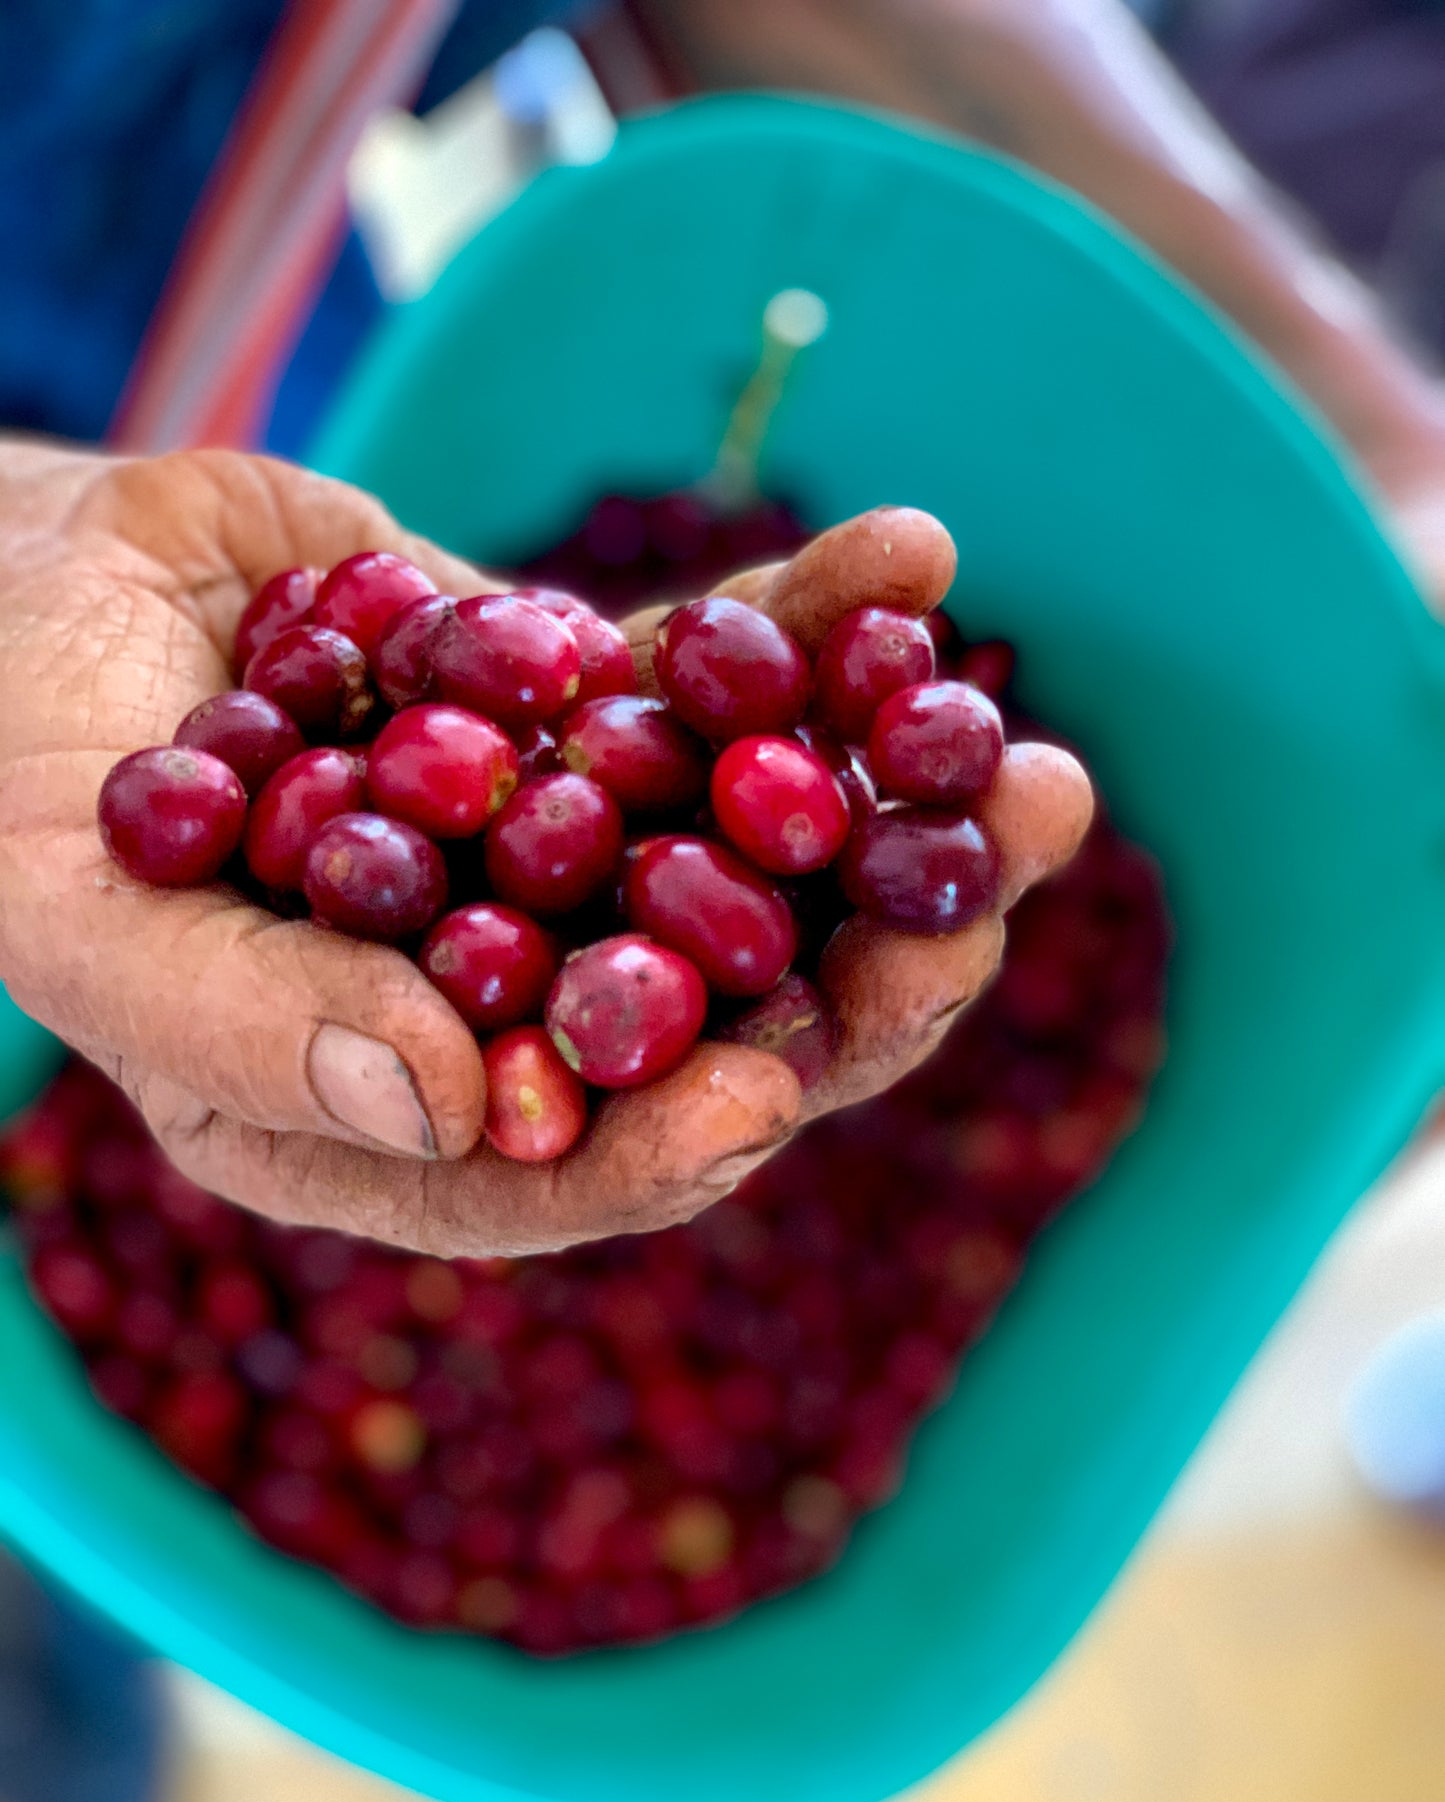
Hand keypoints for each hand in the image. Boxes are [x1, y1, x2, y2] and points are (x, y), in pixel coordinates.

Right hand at [0, 443, 1090, 1255]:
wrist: (26, 587)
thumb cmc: (11, 770)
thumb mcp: (89, 910)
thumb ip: (248, 1024)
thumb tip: (454, 1096)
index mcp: (391, 1106)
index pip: (557, 1166)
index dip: (664, 1143)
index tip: (770, 1090)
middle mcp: (509, 994)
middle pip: (715, 1024)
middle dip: (865, 981)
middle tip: (992, 910)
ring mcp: (563, 851)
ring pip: (762, 858)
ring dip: (903, 813)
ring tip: (1042, 773)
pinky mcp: (585, 712)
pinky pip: (720, 676)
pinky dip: (813, 617)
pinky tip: (914, 549)